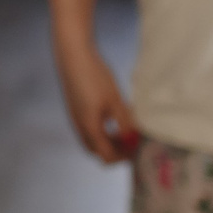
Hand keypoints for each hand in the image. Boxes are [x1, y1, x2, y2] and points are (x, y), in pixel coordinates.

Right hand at [56, 35, 140, 164]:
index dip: (124, 157)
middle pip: (97, 151)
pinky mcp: (75, 108)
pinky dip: (102, 129)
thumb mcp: (115, 100)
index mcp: (89, 127)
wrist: (72, 54)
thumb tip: (135, 141)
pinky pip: (89, 127)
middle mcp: (79, 126)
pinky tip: (114, 116)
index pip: (106, 156)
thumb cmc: (94, 76)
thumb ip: (124, 123)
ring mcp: (75, 117)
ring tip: (126, 128)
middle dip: (116, 151)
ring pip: (92, 139)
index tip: (139, 149)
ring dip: (109, 140)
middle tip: (134, 141)